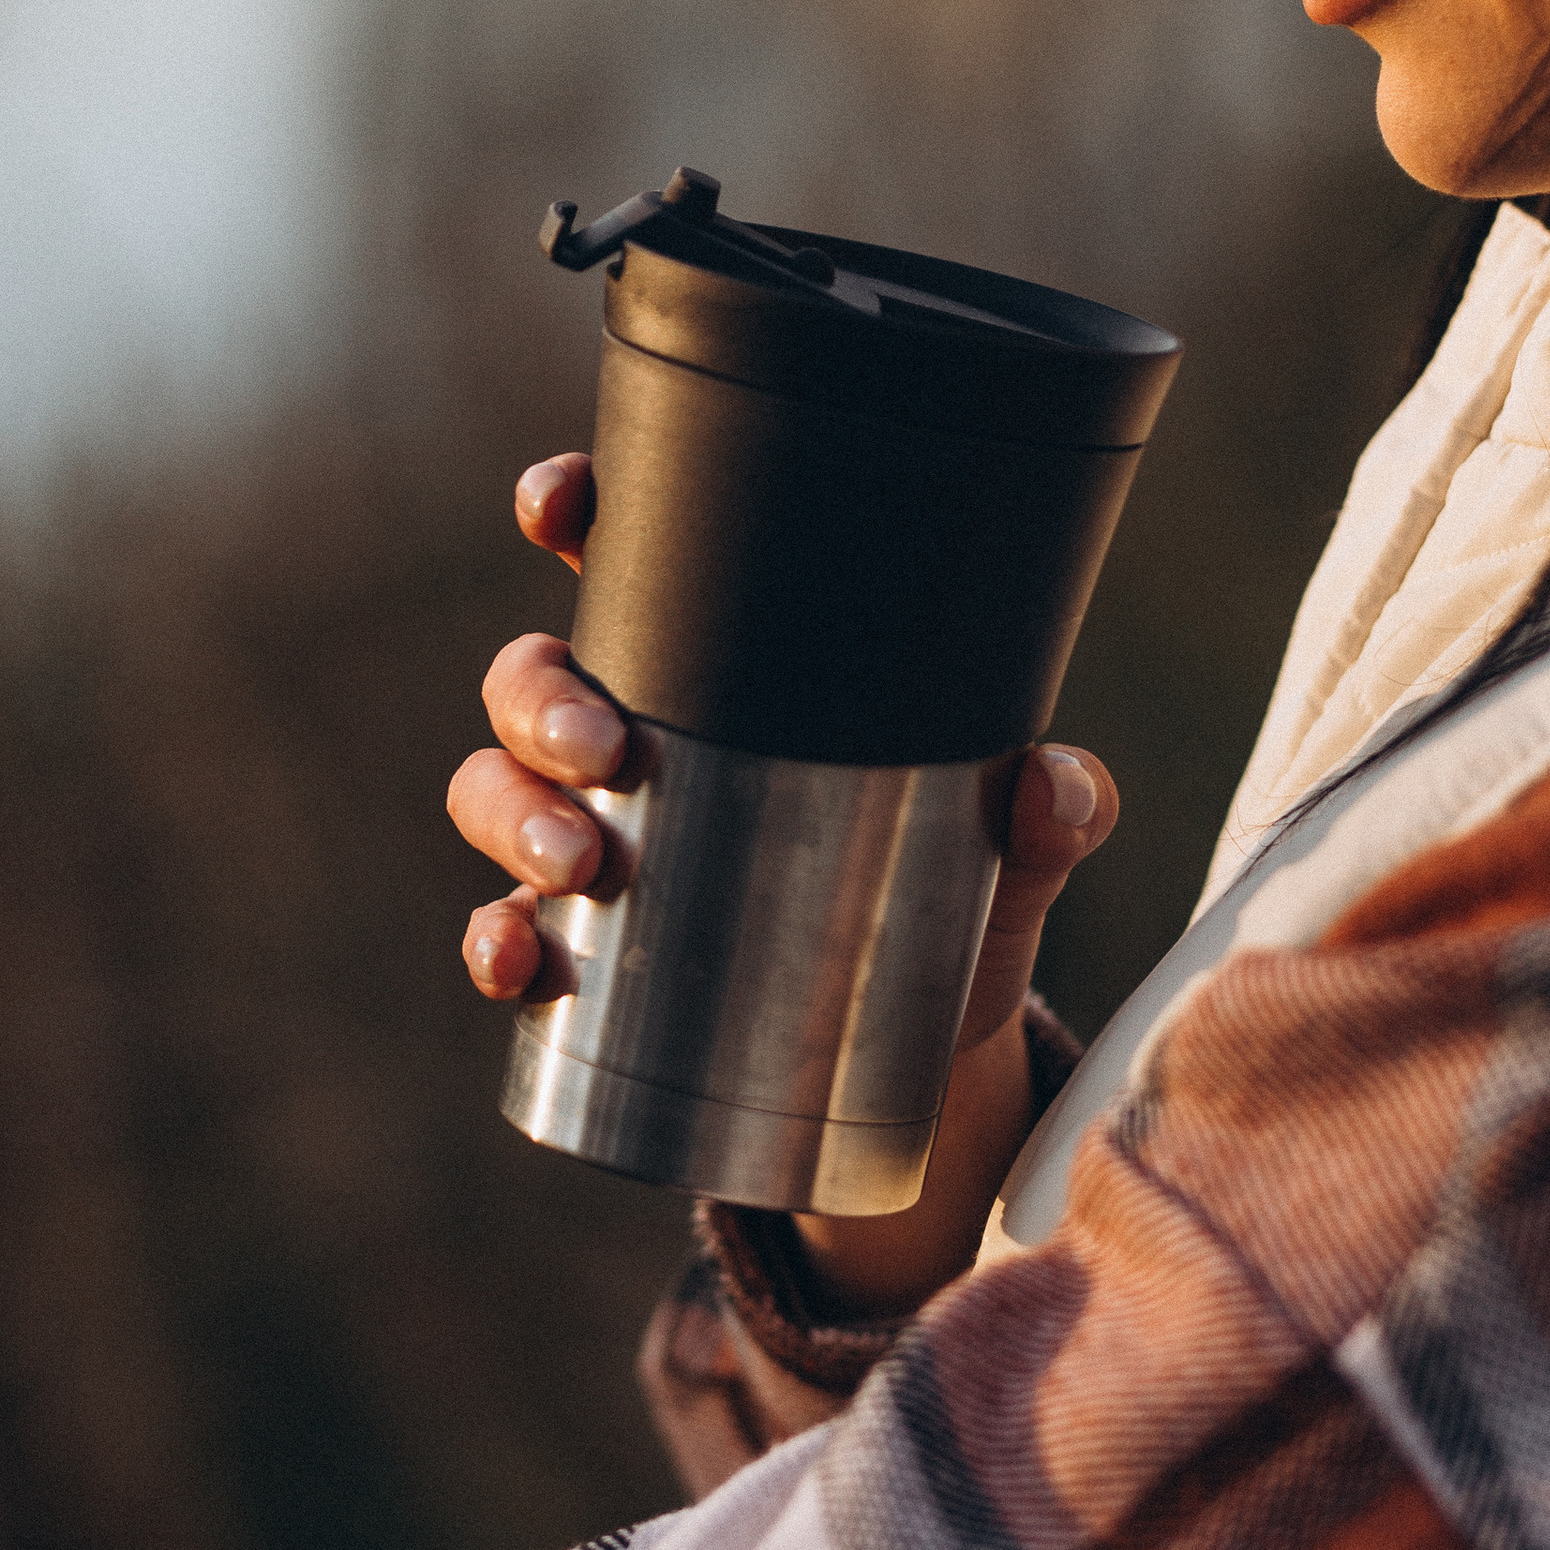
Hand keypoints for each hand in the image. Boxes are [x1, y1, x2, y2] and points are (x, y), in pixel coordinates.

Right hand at [449, 452, 1116, 1320]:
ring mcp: (590, 836)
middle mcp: (635, 734)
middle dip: (544, 697)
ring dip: (514, 814)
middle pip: (533, 673)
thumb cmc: (952, 889)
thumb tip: (1052, 784)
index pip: (627, 558)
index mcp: (722, 666)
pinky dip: (493, 942)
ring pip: (494, 788)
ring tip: (582, 864)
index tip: (559, 504)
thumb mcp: (1013, 846)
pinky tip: (517, 961)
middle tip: (610, 751)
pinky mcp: (575, 946)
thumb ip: (1055, 809)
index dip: (571, 509)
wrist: (924, 1045)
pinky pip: (497, 928)